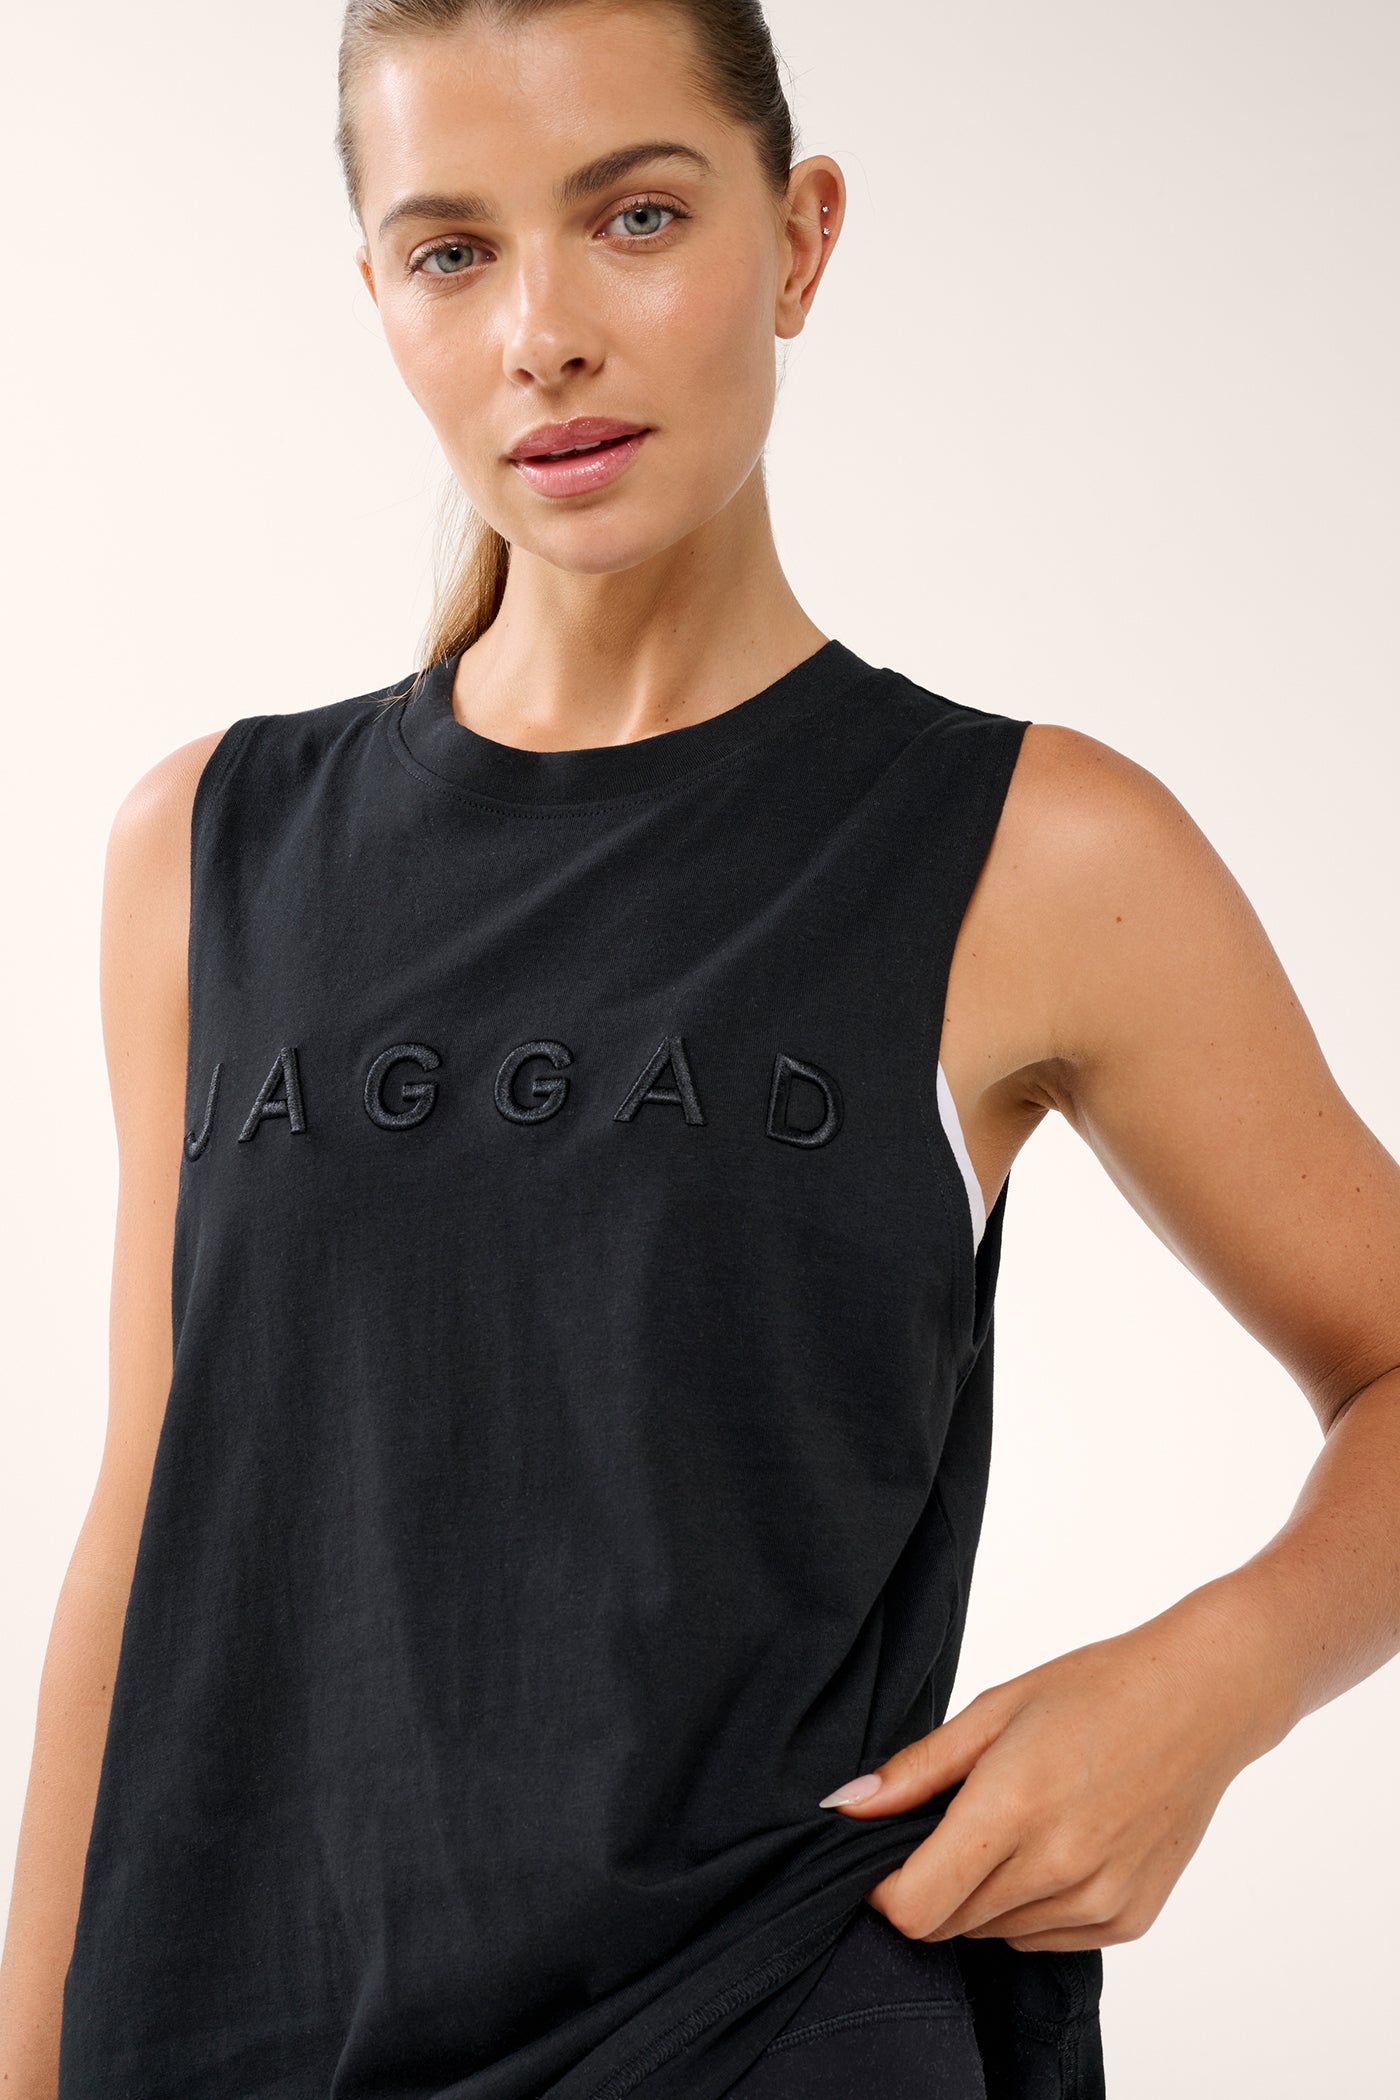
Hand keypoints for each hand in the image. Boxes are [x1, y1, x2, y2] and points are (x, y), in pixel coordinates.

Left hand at [820, 1606, 1274, 1951]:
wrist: (1202, 1700)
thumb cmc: (1094, 1690)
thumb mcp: (993, 1710)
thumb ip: (916, 1770)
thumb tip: (844, 1806)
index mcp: (1013, 1808)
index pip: (914, 1909)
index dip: (885, 1889)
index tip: (889, 1851)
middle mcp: (1058, 1868)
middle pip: (948, 1924)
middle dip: (931, 1882)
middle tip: (957, 1820)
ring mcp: (1098, 1902)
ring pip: (994, 1934)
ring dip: (981, 1894)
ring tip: (1016, 1822)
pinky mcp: (1128, 1921)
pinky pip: (1044, 1939)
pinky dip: (1030, 1906)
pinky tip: (1056, 1844)